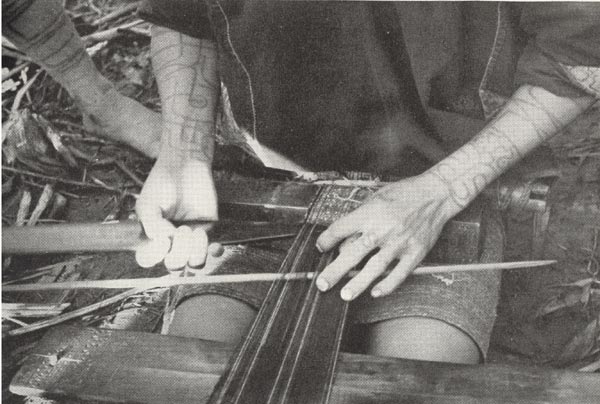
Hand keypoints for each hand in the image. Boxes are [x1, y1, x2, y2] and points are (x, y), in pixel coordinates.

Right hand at [135, 156, 217, 269]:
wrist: (184, 165)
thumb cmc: (163, 184)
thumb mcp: (149, 204)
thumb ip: (153, 226)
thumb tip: (166, 243)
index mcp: (151, 237)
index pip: (148, 259)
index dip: (154, 256)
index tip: (163, 241)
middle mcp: (170, 242)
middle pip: (173, 266)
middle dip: (178, 253)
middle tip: (182, 230)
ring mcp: (190, 239)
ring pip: (194, 264)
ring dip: (196, 253)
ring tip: (196, 232)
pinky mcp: (208, 231)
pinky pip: (212, 251)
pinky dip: (214, 251)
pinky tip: (215, 244)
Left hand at [315, 172, 460, 300]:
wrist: (436, 194)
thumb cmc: (405, 193)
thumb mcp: (376, 197)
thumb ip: (360, 217)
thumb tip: (344, 239)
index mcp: (370, 212)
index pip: (340, 229)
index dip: (326, 240)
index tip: (321, 247)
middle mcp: (383, 229)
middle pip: (353, 252)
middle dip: (335, 270)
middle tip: (322, 283)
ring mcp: (399, 243)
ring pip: (374, 267)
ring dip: (358, 283)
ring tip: (345, 295)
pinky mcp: (415, 252)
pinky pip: (399, 273)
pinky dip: (387, 285)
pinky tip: (375, 292)